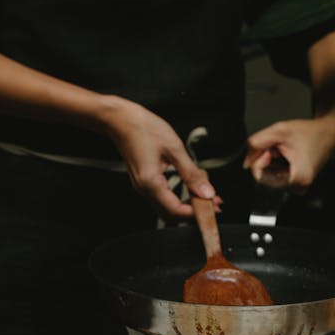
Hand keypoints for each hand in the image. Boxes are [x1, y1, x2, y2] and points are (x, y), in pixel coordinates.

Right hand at [101, 96, 219, 218]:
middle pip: (170, 214)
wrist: (121, 120)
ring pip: (167, 208)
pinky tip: (189, 189)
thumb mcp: (174, 148)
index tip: (213, 206)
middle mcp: (144, 189)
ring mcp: (142, 187)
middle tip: (212, 204)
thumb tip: (206, 192)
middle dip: (192, 213)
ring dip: (186, 206)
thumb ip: (191, 173)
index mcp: (150, 182)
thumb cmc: (143, 129)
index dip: (196, 212)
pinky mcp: (144, 182)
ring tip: (204, 196)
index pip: (175, 210)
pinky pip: (162, 198)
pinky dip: (178, 198)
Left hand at [243, 115, 334, 193]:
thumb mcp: (280, 131)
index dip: (259, 159)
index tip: (269, 148)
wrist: (329, 134)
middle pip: (264, 178)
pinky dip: (275, 165)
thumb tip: (245, 162)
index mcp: (297, 178)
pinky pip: (275, 177)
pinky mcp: (296, 186)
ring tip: (283, 149)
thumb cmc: (310, 133)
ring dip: (270, 161)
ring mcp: (297, 188)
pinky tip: (285, 155)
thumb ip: (256, 143)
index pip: (260, 177)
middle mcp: (297, 187)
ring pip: (268, 177)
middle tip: (277, 147)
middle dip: (265, 159)